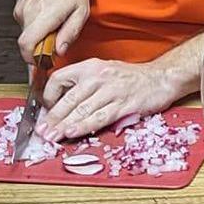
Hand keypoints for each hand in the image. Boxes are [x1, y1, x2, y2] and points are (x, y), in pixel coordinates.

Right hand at [14, 0, 89, 67]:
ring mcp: (21, 9)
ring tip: (56, 19)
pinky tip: (49, 12)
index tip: (43, 62)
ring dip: (41, 33)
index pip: (26, 46)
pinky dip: (37, 24)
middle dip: (42, 47)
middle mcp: (29, 13)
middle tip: (58, 37)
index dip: (32, 60)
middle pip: (28, 43)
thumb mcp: (81, 10)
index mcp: (44, 16)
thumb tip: (60, 51)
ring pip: (28, 33)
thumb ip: (70, 33)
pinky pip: (27, 23)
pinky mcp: (19, 6)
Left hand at [35, 58, 180, 142]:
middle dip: (53, 118)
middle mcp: (100, 76)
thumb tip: (61, 106)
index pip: (60, 79)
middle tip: (42, 131)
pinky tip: (73, 133)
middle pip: (69, 99)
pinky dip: (84, 126)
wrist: (161, 78)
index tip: (45, 110)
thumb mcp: (104, 72)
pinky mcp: (124, 104)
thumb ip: (84, 86)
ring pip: (82, 110)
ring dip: (64, 126)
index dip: (48, 96)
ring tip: (52, 136)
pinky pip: (100, 117)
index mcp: (91, 67)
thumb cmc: (131, 78)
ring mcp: (112, 90)